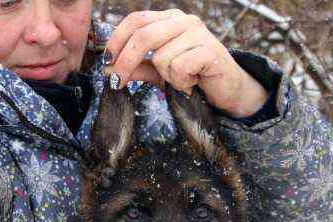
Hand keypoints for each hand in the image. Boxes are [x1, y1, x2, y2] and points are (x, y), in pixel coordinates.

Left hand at [102, 9, 268, 117]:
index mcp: (169, 20)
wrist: (227, 91)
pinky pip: (179, 67)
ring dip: (167, 78)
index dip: (116, 41)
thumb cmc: (193, 78)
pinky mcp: (209, 49)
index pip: (135, 20)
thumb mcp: (160, 73)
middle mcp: (183, 20)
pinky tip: (192, 84)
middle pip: (143, 36)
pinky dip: (181, 82)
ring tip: (182, 82)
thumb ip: (137, 68)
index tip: (106, 63)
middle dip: (125, 62)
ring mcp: (197, 33)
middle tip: (117, 83)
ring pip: (161, 57)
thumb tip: (108, 70)